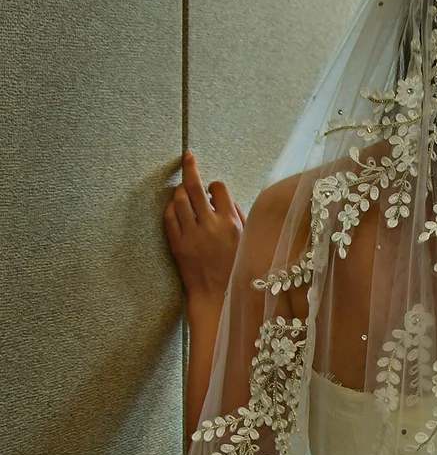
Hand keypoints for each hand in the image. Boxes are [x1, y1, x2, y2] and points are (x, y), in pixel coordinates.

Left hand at [164, 151, 245, 302]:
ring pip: (180, 199)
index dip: (216, 186)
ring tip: (183, 190)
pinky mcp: (177, 245)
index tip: (214, 189)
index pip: (219, 188)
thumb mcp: (248, 242)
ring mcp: (192, 235)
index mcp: (232, 223)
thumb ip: (240, 218)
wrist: (219, 297)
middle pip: (196, 186)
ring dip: (181, 191)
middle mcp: (211, 225)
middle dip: (191, 168)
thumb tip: (227, 200)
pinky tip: (176, 208)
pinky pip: (169, 217)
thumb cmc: (238, 270)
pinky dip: (171, 208)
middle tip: (188, 157)